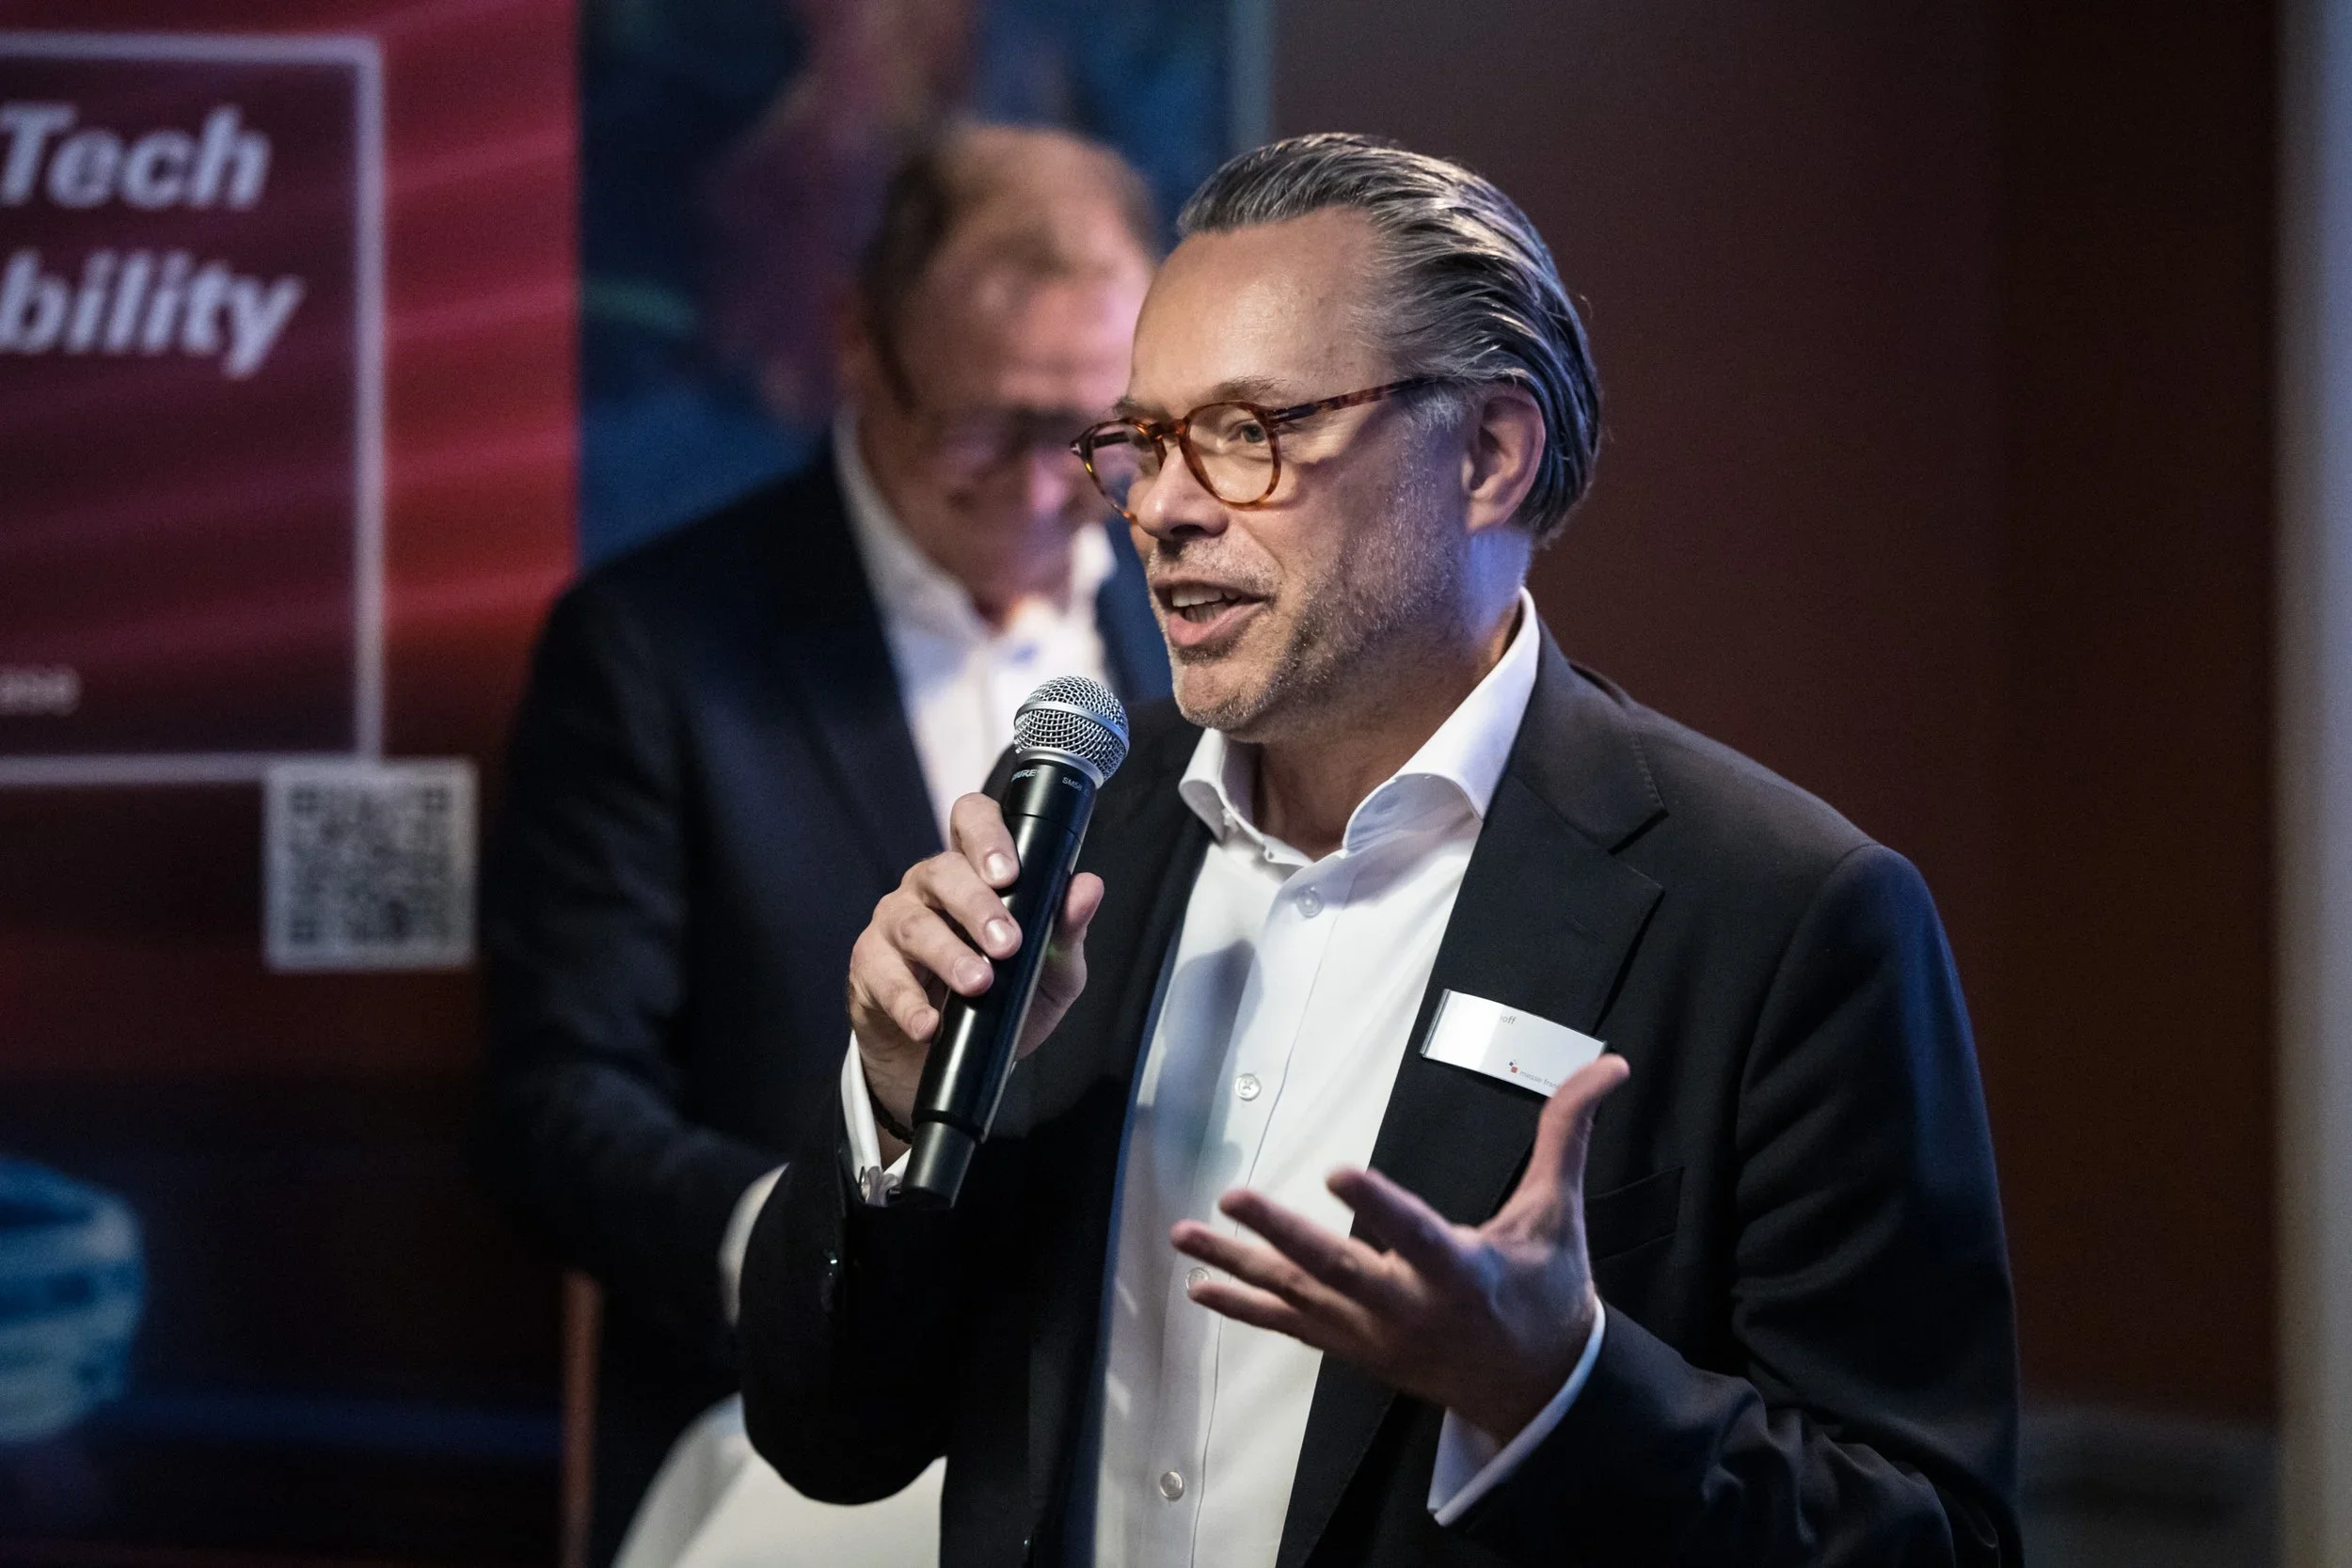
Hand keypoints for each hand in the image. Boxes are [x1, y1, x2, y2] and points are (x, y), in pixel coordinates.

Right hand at [846, 791, 1104, 1156]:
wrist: (949, 1057)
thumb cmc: (1003, 997)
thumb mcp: (1048, 968)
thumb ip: (1067, 929)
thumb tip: (1089, 888)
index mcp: (974, 870)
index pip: (972, 820)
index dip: (987, 835)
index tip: (1010, 873)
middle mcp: (929, 886)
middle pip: (942, 871)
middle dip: (977, 906)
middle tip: (1007, 943)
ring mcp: (893, 922)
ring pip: (913, 922)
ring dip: (948, 954)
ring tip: (978, 984)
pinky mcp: (869, 965)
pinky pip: (884, 976)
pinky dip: (909, 1003)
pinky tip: (930, 1023)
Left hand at [1172, 1054, 1630, 1442]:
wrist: (1537, 1392)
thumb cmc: (1546, 1291)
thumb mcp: (1557, 1215)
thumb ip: (1568, 1136)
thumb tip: (1609, 1065)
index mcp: (1462, 1273)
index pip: (1417, 1233)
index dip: (1379, 1204)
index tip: (1338, 1170)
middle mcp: (1410, 1308)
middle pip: (1339, 1270)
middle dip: (1284, 1235)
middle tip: (1235, 1195)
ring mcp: (1374, 1335)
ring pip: (1298, 1297)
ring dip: (1238, 1264)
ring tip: (1184, 1233)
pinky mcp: (1354, 1349)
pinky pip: (1291, 1326)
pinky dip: (1244, 1306)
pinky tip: (1198, 1285)